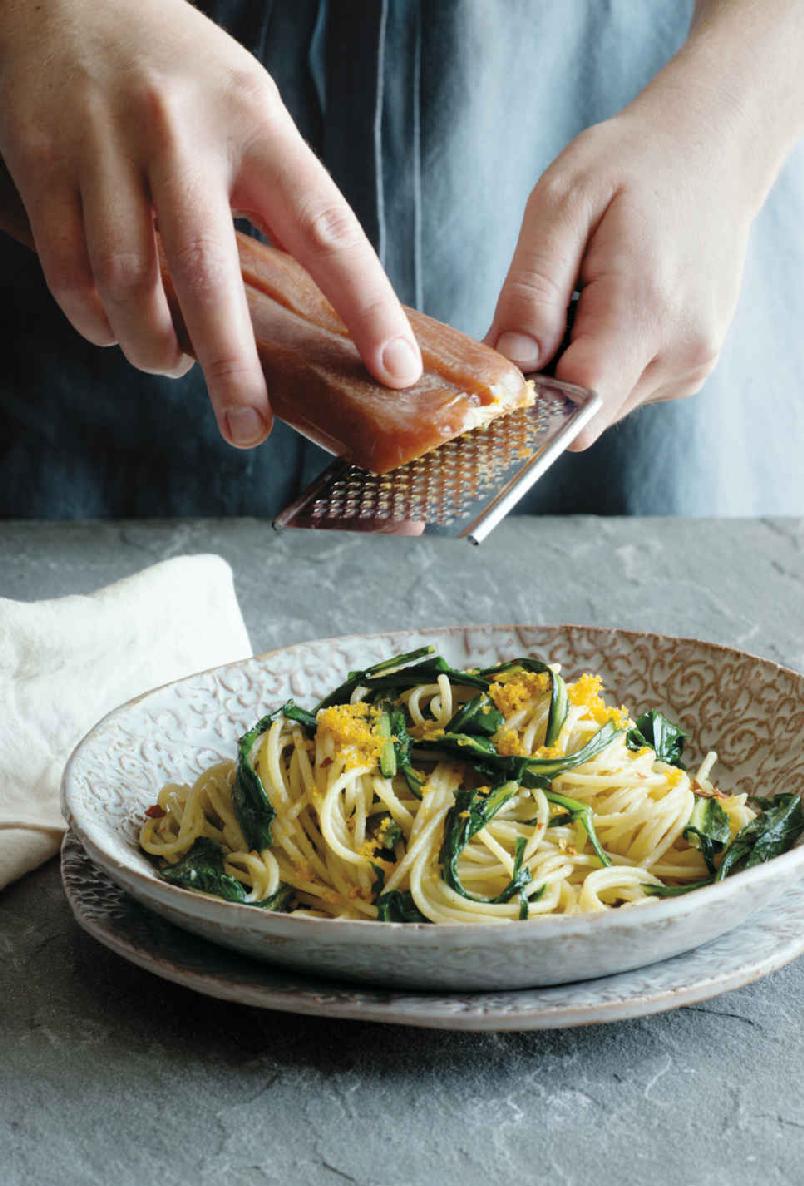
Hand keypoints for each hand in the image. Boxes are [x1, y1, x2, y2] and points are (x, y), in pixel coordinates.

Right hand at [0, 0, 420, 447]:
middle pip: (211, 274)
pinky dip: (95, 323)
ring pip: (128, 286)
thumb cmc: (176, 72)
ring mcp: (103, 147)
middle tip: (251, 430)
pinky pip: (70, 277)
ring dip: (153, 349)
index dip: (366, 306)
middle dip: (233, 369)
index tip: (394, 371)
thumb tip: (316, 308)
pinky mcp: (41, 163)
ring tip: (171, 366)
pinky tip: (114, 329)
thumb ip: (274, 198)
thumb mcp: (248, 112)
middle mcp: (180, 133)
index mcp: (254, 123)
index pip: (325, 228)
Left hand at [486, 66, 769, 450]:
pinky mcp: (690, 370)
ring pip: (601, 406)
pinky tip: (609, 309)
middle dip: (548, 376)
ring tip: (586, 298)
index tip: (509, 358)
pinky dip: (601, 361)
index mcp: (647, 310)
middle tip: (550, 305)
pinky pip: (623, 389)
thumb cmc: (631, 167)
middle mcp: (681, 352)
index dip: (530, 396)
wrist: (710, 154)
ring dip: (574, 367)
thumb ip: (531, 290)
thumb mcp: (561, 205)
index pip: (578, 406)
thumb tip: (509, 363)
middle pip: (584, 412)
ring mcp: (691, 366)